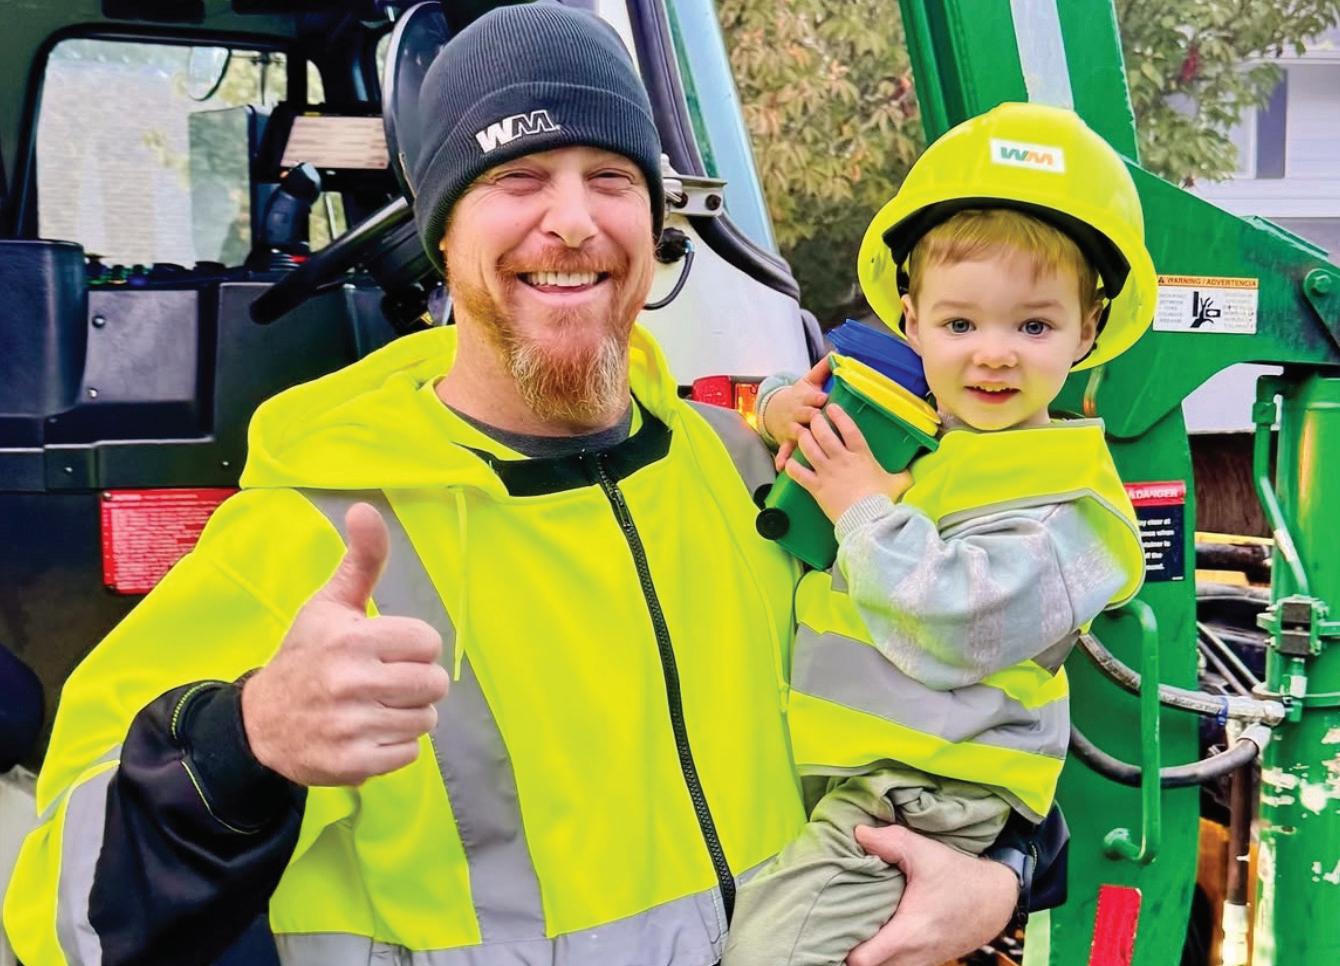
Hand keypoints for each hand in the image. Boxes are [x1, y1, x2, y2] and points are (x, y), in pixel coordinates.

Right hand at [241, 502, 450, 785]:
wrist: (261, 723)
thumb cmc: (306, 655)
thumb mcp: (330, 604)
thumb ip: (361, 560)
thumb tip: (366, 508)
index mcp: (352, 639)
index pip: (428, 642)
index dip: (415, 647)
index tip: (389, 651)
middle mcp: (351, 682)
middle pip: (433, 684)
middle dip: (417, 683)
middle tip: (387, 682)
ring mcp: (351, 726)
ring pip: (425, 721)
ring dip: (408, 715)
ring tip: (377, 707)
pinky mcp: (353, 764)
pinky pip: (409, 754)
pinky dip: (395, 746)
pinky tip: (368, 733)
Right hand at [767, 358, 830, 470]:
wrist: (775, 409)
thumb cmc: (799, 397)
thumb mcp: (808, 381)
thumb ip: (822, 369)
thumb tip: (836, 353)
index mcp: (805, 398)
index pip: (812, 397)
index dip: (816, 397)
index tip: (822, 398)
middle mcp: (798, 413)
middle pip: (805, 415)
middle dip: (810, 417)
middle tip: (816, 419)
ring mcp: (792, 427)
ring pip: (797, 433)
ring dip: (801, 437)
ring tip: (805, 442)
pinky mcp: (787, 441)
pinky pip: (785, 450)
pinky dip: (783, 457)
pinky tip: (781, 466)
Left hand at [785, 403, 911, 521]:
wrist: (869, 520)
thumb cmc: (883, 501)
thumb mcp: (898, 484)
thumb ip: (903, 475)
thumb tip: (912, 473)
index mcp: (861, 456)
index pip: (849, 429)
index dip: (839, 416)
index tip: (832, 407)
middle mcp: (842, 460)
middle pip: (824, 434)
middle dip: (816, 422)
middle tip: (812, 418)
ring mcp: (827, 473)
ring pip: (809, 449)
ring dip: (803, 438)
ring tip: (800, 432)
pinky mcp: (817, 488)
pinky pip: (799, 474)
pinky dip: (792, 467)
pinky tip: (788, 463)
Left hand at [844, 825, 1017, 965]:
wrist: (995, 899)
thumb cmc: (959, 876)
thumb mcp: (925, 852)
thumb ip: (889, 841)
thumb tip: (857, 833)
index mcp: (909, 932)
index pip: (863, 960)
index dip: (841, 948)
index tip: (829, 927)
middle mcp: (914, 955)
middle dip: (848, 952)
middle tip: (833, 926)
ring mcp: (921, 962)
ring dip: (867, 955)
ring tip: (849, 929)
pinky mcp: (926, 962)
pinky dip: (882, 957)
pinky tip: (872, 933)